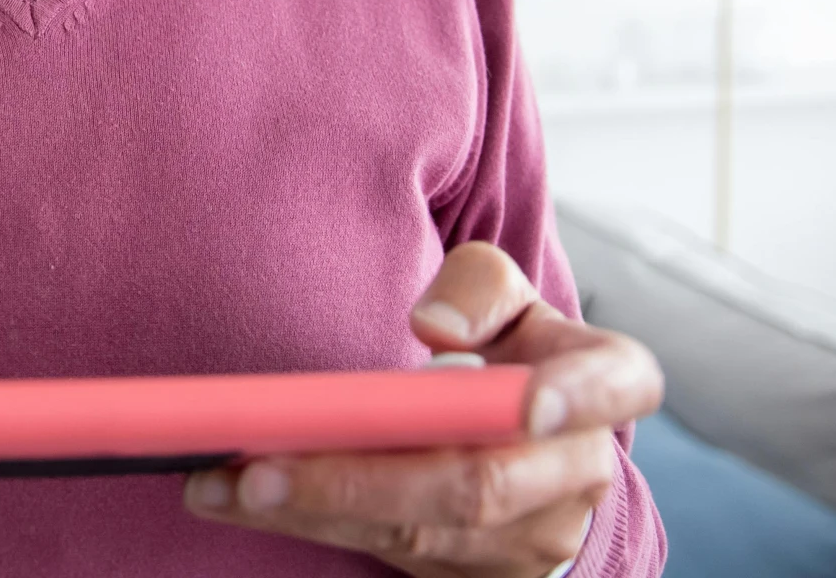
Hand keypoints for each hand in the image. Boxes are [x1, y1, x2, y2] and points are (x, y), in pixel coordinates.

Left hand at [183, 243, 661, 577]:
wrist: (517, 434)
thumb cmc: (507, 346)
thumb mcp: (502, 293)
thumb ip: (477, 286)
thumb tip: (435, 330)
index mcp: (606, 380)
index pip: (614, 387)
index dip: (574, 396)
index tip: (526, 400)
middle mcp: (580, 471)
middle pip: (478, 485)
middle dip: (362, 478)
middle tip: (261, 463)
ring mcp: (534, 539)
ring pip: (419, 534)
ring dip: (313, 509)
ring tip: (220, 481)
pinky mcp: (479, 577)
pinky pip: (389, 557)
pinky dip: (311, 524)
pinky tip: (239, 498)